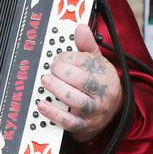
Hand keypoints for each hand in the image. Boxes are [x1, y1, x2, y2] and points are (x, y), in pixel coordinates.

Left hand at [38, 25, 122, 142]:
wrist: (111, 115)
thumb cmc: (99, 84)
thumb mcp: (98, 63)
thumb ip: (87, 46)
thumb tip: (81, 27)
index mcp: (105, 75)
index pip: (87, 63)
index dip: (68, 58)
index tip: (58, 57)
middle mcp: (101, 93)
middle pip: (82, 80)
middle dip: (62, 71)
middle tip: (51, 69)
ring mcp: (93, 111)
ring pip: (75, 100)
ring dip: (57, 88)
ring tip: (45, 80)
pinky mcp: (83, 126)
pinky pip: (68, 120)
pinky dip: (53, 112)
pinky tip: (41, 103)